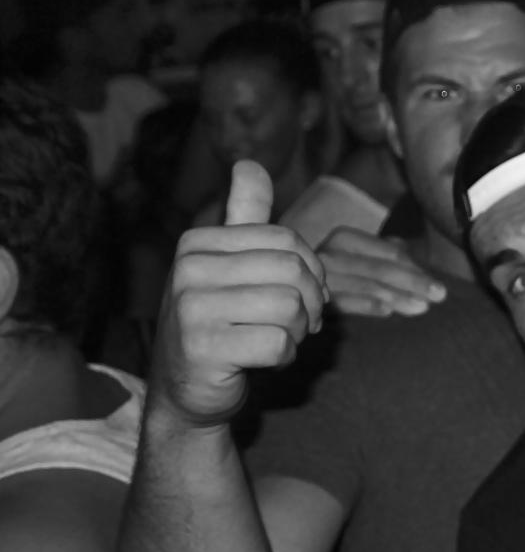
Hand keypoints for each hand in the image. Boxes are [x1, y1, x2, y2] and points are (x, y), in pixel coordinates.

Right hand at [151, 161, 327, 429]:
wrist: (186, 388)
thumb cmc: (221, 321)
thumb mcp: (231, 262)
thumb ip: (244, 216)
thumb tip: (249, 163)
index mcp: (198, 242)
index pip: (286, 239)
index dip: (312, 269)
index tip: (304, 293)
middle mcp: (187, 270)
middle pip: (292, 271)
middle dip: (312, 302)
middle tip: (304, 322)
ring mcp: (190, 310)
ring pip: (290, 307)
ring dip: (299, 331)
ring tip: (282, 338)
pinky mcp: (202, 350)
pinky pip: (278, 344)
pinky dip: (284, 356)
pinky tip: (263, 360)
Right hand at [318, 226, 444, 316]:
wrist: (294, 296)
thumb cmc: (344, 277)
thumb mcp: (369, 260)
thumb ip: (393, 257)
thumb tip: (419, 263)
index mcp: (345, 238)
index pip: (389, 253)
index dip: (417, 269)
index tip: (440, 287)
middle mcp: (328, 254)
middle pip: (379, 267)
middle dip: (413, 282)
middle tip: (439, 296)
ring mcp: (317, 277)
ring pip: (365, 284)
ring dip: (396, 296)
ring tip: (421, 307)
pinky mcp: (311, 299)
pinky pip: (342, 301)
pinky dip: (365, 304)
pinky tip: (387, 311)